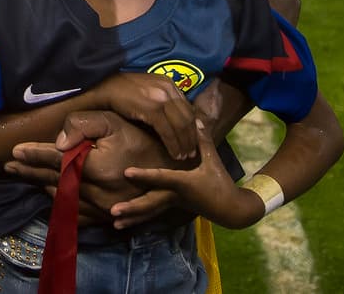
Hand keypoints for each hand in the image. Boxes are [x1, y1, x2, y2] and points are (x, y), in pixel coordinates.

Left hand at [6, 111, 178, 225]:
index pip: (55, 161)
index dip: (33, 155)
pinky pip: (78, 214)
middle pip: (54, 181)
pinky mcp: (109, 217)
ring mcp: (102, 209)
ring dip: (41, 187)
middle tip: (8, 166)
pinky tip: (50, 195)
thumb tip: (58, 143)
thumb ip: (83, 125)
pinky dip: (60, 204)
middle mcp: (96, 193)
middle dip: (29, 171)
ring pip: (63, 199)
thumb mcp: (114, 123)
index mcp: (94, 168)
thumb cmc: (142, 139)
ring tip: (24, 176)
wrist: (175, 169)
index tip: (13, 151)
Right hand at [92, 74, 197, 160]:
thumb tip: (173, 118)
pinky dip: (174, 144)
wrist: (103, 87)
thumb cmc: (121, 92)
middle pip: (188, 117)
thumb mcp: (146, 91)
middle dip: (192, 137)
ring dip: (185, 143)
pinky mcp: (152, 109)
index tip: (194, 139)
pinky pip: (168, 131)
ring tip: (185, 156)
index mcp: (168, 83)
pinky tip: (175, 154)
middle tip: (192, 152)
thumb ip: (161, 100)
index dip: (193, 126)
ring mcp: (161, 98)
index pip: (188, 107)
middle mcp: (168, 89)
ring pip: (182, 125)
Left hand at [122, 120, 261, 229]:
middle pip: (151, 203)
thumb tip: (195, 119)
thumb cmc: (221, 182)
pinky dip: (138, 218)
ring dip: (132, 217)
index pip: (162, 178)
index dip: (145, 175)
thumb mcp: (213, 160)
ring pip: (149, 212)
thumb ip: (202, 140)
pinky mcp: (171, 207)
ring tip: (115, 223)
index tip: (126, 173)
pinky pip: (152, 214)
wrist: (231, 209)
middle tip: (112, 211)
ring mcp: (172, 204)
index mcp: (183, 183)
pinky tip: (122, 223)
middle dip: (132, 207)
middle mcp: (174, 195)